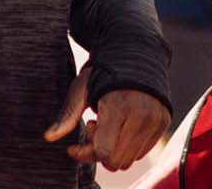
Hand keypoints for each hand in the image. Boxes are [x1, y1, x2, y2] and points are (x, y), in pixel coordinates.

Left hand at [43, 66, 167, 171]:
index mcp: (119, 106)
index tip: (73, 146)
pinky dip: (127, 145)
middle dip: (98, 151)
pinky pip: (141, 152)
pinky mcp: (163, 123)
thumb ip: (67, 115)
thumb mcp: (81, 88)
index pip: (104, 153)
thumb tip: (48, 137)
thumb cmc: (103, 70)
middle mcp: (142, 115)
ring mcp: (156, 120)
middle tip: (91, 128)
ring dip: (113, 149)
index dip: (86, 153)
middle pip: (116, 161)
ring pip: (129, 160)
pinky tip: (120, 125)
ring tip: (105, 125)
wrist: (137, 51)